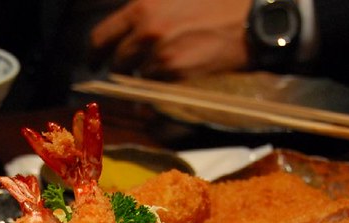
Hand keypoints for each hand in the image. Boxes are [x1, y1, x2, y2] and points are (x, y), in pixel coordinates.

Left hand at [90, 0, 252, 79]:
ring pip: (138, 77)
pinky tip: (176, 79)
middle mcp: (146, 30)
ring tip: (166, 69)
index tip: (95, 61)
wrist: (253, 20)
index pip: (101, 36)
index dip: (95, 53)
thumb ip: (149, 10)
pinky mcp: (176, 73)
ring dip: (145, 78)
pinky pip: (156, 88)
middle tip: (132, 71)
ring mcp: (160, 54)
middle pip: (118, 61)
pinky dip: (161, 88)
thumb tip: (132, 28)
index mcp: (142, 7)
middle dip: (123, 68)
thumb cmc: (219, 3)